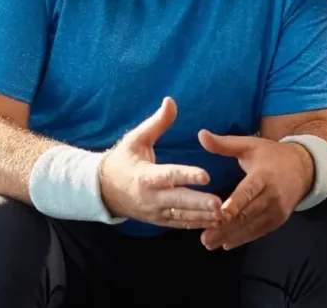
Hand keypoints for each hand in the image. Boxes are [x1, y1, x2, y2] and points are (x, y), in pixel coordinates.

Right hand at [98, 97, 222, 228]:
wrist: (102, 190)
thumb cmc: (122, 160)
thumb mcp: (136, 139)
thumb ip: (157, 122)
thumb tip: (171, 101)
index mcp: (145, 176)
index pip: (169, 175)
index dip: (187, 175)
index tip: (206, 175)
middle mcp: (151, 197)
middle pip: (178, 201)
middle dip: (199, 203)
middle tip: (220, 204)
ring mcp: (155, 212)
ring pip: (182, 216)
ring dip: (202, 216)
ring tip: (224, 215)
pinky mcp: (158, 220)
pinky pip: (180, 224)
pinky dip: (197, 224)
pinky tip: (215, 223)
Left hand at [196, 130, 313, 250]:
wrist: (303, 168)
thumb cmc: (271, 155)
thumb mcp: (250, 145)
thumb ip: (224, 144)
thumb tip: (201, 135)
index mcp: (263, 175)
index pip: (248, 191)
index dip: (235, 204)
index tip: (219, 214)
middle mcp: (272, 195)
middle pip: (247, 213)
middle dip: (226, 226)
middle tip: (205, 237)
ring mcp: (277, 210)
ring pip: (252, 226)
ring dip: (231, 236)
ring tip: (210, 243)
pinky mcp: (278, 220)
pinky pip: (259, 231)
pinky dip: (243, 238)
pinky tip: (227, 244)